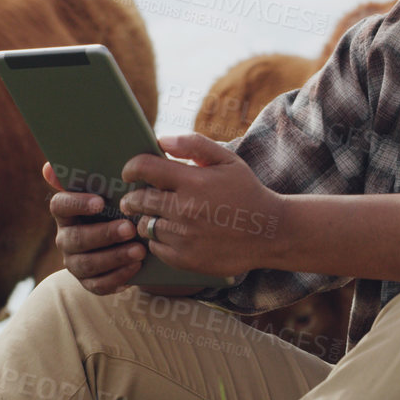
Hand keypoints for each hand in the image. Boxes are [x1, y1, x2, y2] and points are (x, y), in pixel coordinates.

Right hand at [43, 162, 146, 294]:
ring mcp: (75, 262)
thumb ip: (91, 175)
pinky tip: (136, 267)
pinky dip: (118, 277)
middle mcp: (65, 237)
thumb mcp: (110, 190)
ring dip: (114, 257)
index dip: (77, 203)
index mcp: (66, 212)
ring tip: (139, 250)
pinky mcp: (88, 282)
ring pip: (87, 264)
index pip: (59, 205)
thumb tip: (51, 166)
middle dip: (104, 234)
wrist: (127, 240)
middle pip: (76, 238)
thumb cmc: (118, 206)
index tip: (100, 201)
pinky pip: (98, 284)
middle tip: (129, 228)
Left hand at [118, 134, 284, 277]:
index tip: (129, 173)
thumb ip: (194, 145)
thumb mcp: (228, 160)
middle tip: (133, 199)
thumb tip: (161, 140)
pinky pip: (155, 247)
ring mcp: (184, 236)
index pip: (145, 168)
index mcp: (193, 181)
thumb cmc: (247, 192)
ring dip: (146, 219)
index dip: (131, 168)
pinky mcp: (185, 259)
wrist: (270, 233)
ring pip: (145, 225)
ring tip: (154, 217)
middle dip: (132, 198)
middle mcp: (185, 209)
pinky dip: (157, 241)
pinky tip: (169, 235)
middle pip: (139, 200)